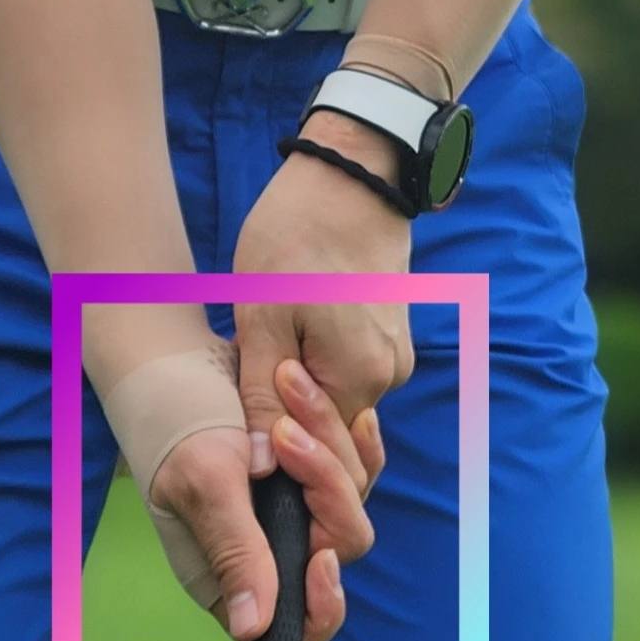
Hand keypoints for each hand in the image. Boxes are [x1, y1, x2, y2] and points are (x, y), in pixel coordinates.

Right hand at [147, 350, 375, 640]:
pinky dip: (356, 442)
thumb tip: (253, 628)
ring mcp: (297, 510)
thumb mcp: (203, 486)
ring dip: (333, 447)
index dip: (321, 604)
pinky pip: (356, 469)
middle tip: (286, 432)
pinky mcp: (313, 473)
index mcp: (236, 574)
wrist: (177, 368)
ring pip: (351, 499)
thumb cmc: (175, 429)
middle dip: (327, 488)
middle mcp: (273, 549)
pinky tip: (358, 416)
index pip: (295, 623)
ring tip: (295, 393)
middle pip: (337, 547)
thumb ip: (234, 549)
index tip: (323, 558)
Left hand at [231, 108, 414, 519]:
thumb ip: (261, 396)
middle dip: (293, 439)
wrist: (351, 172)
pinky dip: (317, 380)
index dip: (287, 465)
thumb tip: (259, 468)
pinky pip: (349, 380)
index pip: (327, 461)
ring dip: (301, 406)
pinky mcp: (387, 335)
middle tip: (247, 404)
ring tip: (262, 367)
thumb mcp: (262, 317)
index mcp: (359, 379)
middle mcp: (387, 377)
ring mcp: (392, 356)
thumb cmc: (298, 235)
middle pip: (339, 442)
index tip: (249, 446)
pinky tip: (284, 354)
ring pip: (341, 409)